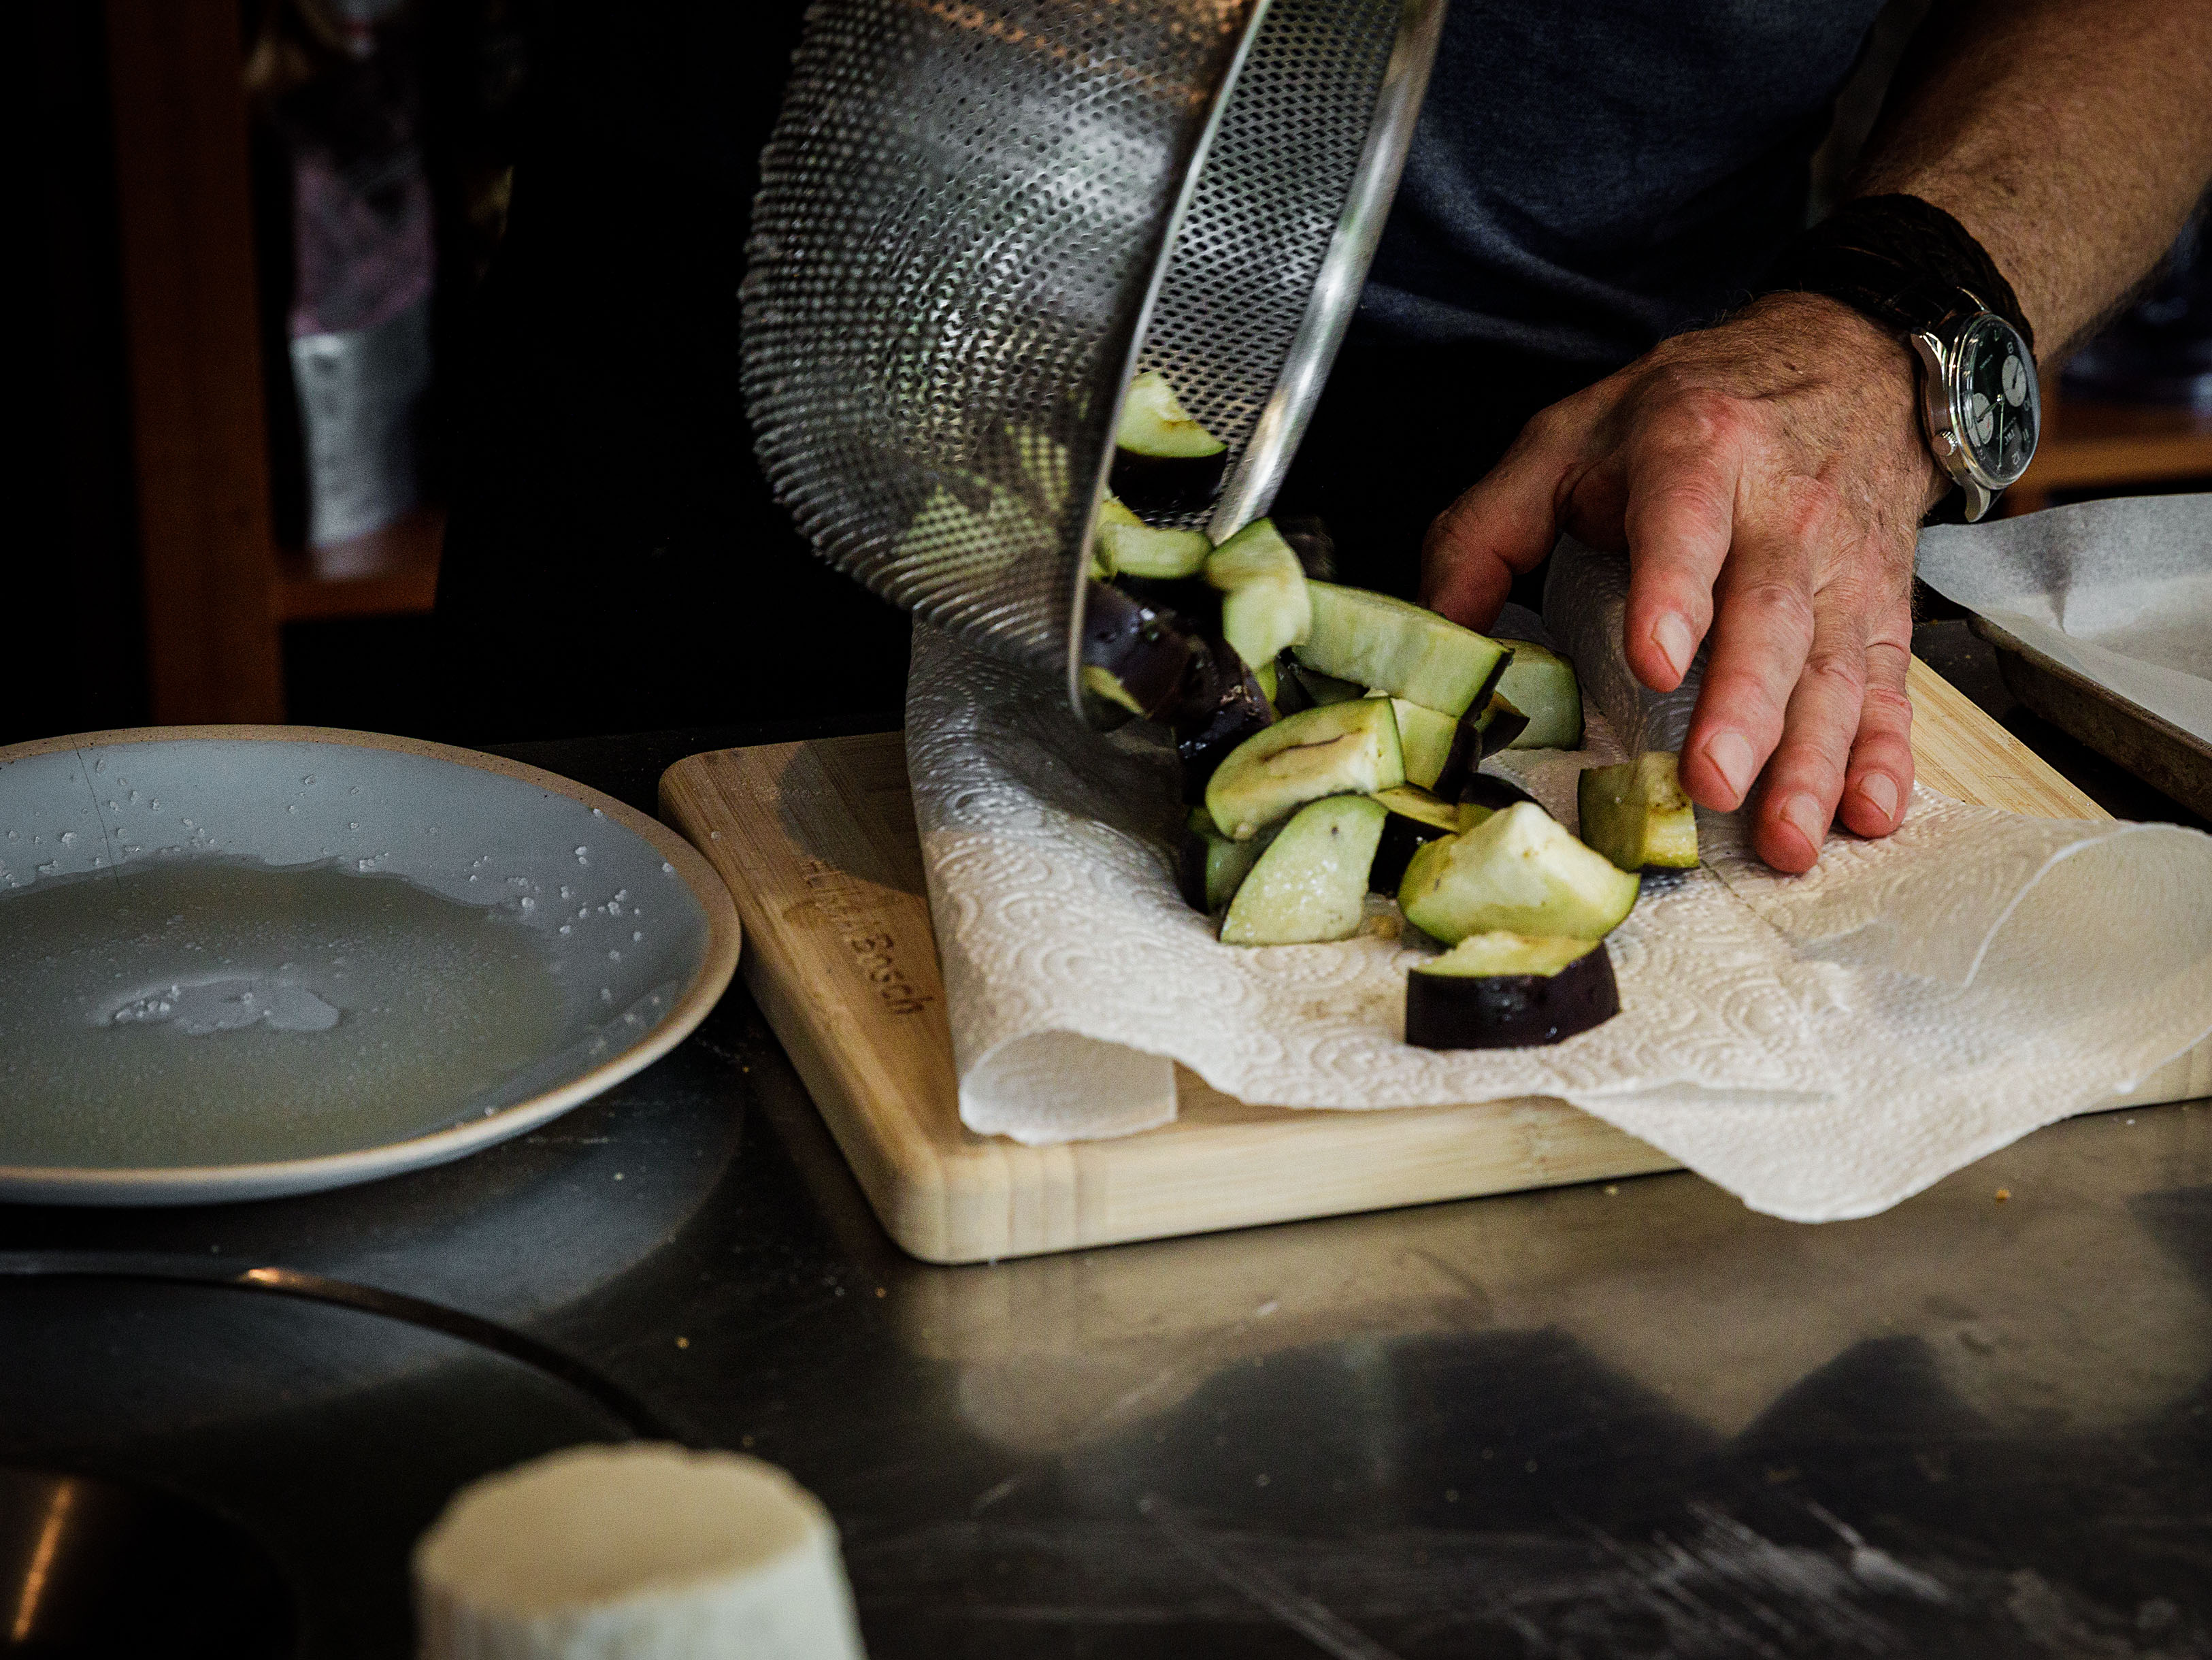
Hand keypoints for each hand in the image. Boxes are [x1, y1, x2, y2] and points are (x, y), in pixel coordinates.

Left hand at [1421, 293, 1947, 872]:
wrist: (1844, 360)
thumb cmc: (1686, 416)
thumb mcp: (1565, 442)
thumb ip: (1484, 533)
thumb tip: (1435, 637)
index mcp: (1693, 454)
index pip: (1683, 523)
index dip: (1672, 591)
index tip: (1655, 662)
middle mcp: (1782, 512)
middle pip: (1769, 615)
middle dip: (1744, 707)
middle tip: (1713, 783)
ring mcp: (1842, 567)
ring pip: (1835, 667)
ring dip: (1814, 759)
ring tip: (1788, 837)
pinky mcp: (1882, 611)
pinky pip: (1887, 689)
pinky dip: (1884, 756)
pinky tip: (1869, 814)